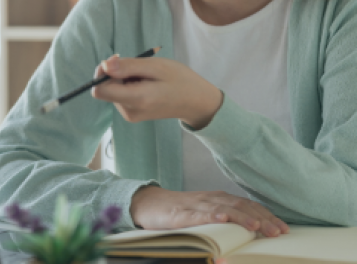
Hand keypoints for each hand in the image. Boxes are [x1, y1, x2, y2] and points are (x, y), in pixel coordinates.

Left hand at [91, 54, 222, 128]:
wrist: (196, 102)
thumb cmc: (180, 80)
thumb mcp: (155, 66)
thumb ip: (128, 66)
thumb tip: (103, 65)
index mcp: (136, 100)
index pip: (100, 90)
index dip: (102, 73)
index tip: (117, 60)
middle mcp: (129, 111)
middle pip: (106, 89)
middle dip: (116, 73)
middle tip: (139, 66)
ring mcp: (130, 115)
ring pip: (113, 91)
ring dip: (124, 78)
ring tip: (147, 76)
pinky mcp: (132, 114)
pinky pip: (120, 95)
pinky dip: (128, 85)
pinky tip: (145, 83)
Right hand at [130, 186, 289, 237]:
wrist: (149, 204)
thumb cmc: (179, 212)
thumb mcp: (205, 215)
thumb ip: (225, 220)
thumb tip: (251, 233)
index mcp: (219, 200)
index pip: (248, 206)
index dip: (266, 216)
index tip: (284, 229)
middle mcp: (211, 199)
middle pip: (240, 206)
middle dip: (261, 219)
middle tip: (279, 232)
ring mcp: (196, 205)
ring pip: (223, 208)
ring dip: (241, 217)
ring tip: (256, 228)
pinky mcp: (180, 214)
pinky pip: (198, 214)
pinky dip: (211, 215)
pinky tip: (221, 219)